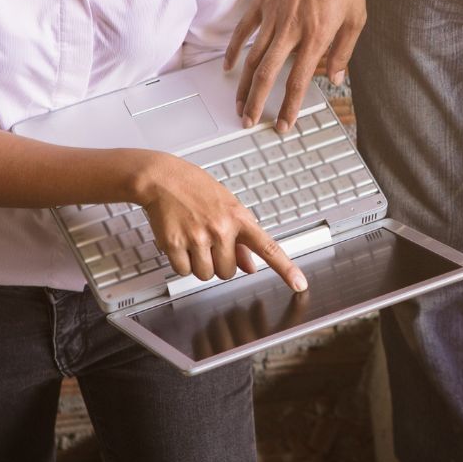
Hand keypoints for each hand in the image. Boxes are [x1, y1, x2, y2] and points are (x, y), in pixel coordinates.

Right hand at [131, 152, 306, 290]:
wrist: (163, 178)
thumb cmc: (196, 188)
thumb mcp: (227, 206)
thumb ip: (241, 238)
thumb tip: (250, 267)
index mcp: (239, 218)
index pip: (268, 247)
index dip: (286, 268)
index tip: (299, 284)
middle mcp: (221, 228)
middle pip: (228, 272)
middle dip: (218, 263)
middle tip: (209, 243)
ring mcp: (198, 237)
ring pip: (205, 275)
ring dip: (199, 265)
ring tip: (193, 240)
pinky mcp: (175, 244)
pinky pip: (183, 271)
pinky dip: (181, 263)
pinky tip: (179, 242)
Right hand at [225, 0, 365, 132]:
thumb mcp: (356, 18)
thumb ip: (344, 52)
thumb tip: (335, 79)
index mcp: (316, 36)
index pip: (298, 81)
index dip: (289, 107)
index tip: (282, 124)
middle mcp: (291, 29)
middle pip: (266, 75)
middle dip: (256, 103)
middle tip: (249, 121)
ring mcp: (273, 15)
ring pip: (251, 57)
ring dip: (243, 85)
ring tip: (239, 104)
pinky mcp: (261, 3)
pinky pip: (243, 31)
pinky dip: (234, 51)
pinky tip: (230, 68)